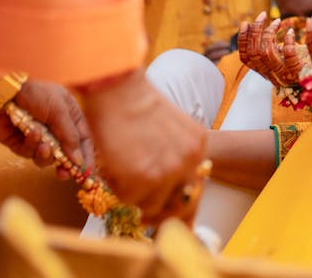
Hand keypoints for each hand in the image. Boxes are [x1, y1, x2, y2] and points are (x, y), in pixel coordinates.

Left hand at [0, 80, 94, 179]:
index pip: (83, 141)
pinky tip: (31, 133)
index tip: (86, 172)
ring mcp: (38, 136)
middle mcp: (56, 128)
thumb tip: (78, 160)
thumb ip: (70, 136)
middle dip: (64, 164)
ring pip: (46, 157)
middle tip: (63, 173)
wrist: (4, 90)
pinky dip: (31, 145)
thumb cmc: (36, 93)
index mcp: (70, 117)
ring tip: (44, 147)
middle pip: (65, 154)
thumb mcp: (60, 111)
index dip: (85, 156)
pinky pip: (28, 153)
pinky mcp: (20, 142)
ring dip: (46, 154)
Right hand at [78, 69, 206, 224]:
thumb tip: (172, 191)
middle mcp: (188, 161)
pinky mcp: (143, 178)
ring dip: (134, 198)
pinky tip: (113, 170)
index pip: (196, 190)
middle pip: (178, 206)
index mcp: (198, 147)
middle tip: (142, 213)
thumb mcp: (171, 130)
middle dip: (159, 213)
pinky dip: (118, 191)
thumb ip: (176, 156)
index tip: (175, 220)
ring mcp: (167, 171)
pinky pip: (129, 201)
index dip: (183, 209)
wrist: (118, 90)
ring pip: (151, 207)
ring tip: (122, 178)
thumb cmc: (136, 104)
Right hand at [237, 12, 308, 85]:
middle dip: (255, 31)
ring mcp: (284, 77)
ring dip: (269, 32)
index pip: (246, 58)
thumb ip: (271, 46)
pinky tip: (291, 32)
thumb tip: (258, 28)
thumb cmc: (303, 65)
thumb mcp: (283, 56)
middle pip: (254, 53)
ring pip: (266, 53)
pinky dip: (288, 41)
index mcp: (266, 72)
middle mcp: (272, 76)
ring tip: (278, 21)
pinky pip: (289, 57)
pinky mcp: (299, 75)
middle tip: (263, 15)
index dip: (243, 40)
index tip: (245, 23)